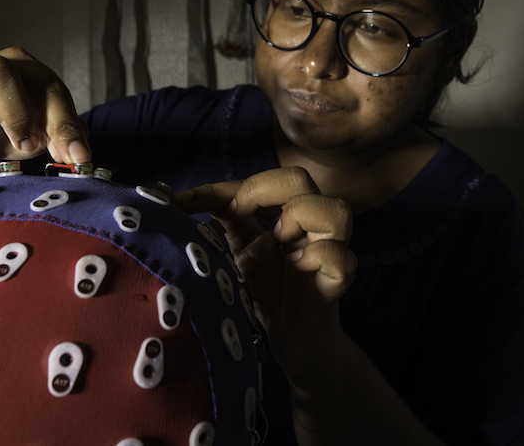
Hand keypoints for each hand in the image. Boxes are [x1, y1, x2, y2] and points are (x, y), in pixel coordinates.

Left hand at [175, 167, 356, 386]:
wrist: (292, 345)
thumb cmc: (267, 294)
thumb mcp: (238, 252)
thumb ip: (222, 222)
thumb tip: (180, 198)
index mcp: (285, 214)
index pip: (266, 179)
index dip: (226, 185)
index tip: (186, 202)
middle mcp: (310, 227)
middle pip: (301, 179)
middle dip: (265, 188)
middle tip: (241, 214)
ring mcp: (327, 255)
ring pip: (337, 212)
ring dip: (301, 216)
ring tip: (278, 239)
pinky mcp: (333, 287)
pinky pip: (342, 260)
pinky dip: (319, 256)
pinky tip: (296, 266)